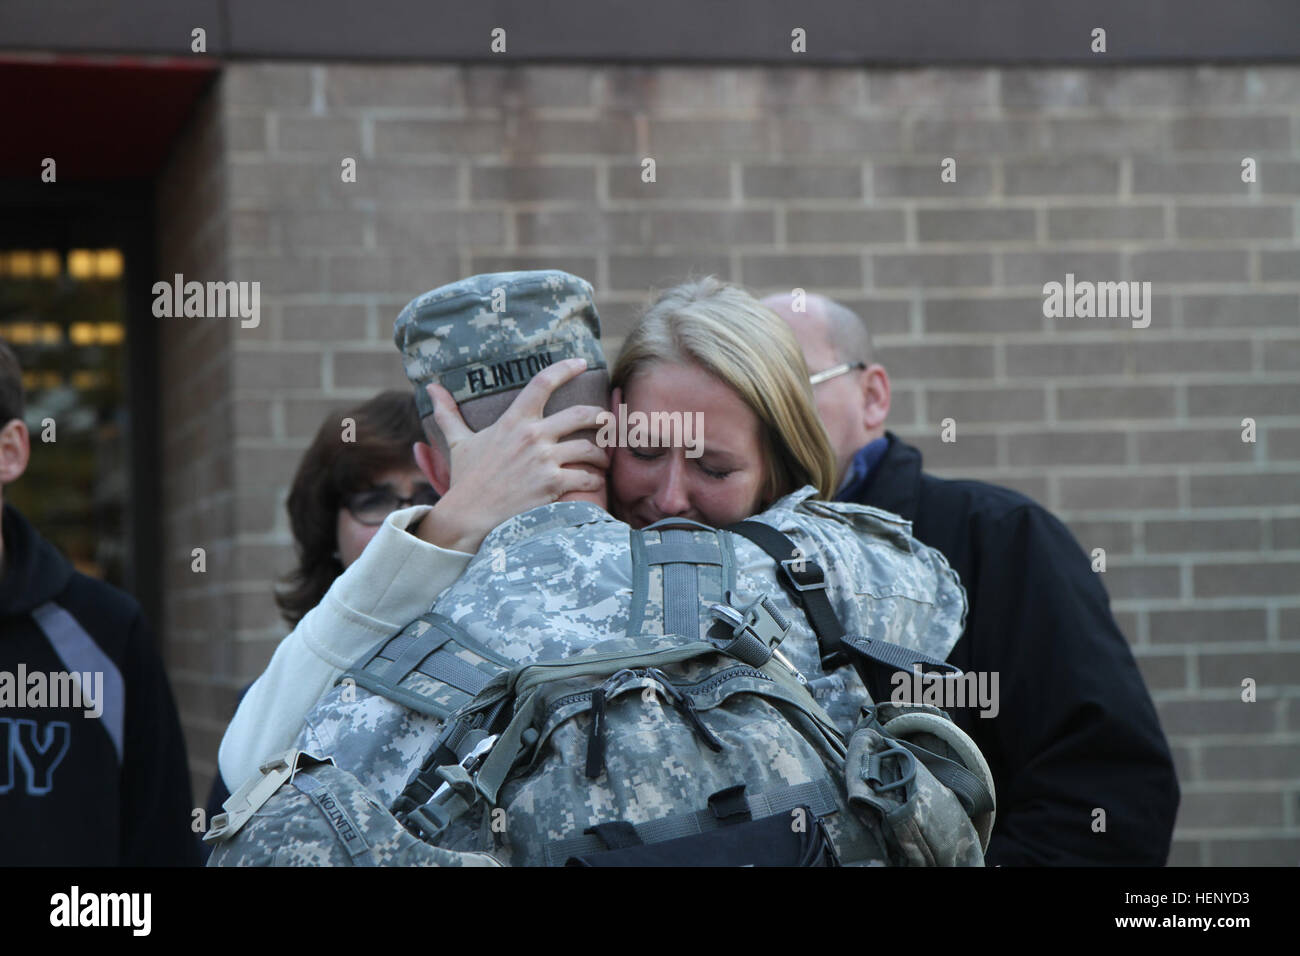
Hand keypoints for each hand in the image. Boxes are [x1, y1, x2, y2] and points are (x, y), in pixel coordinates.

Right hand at [417, 358, 608, 552]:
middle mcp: (532, 436)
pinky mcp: (553, 485)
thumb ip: (449, 414)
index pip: (542, 383)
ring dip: (601, 454)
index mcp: (513, 421)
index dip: (565, 369)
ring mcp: (544, 460)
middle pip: (580, 413)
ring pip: (589, 448)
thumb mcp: (458, 442)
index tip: (581, 363)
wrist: (468, 517)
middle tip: (607, 421)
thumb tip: (431, 387)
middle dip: (600, 417)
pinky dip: (595, 479)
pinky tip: (595, 481)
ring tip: (602, 459)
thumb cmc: (466, 480)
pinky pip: (587, 477)